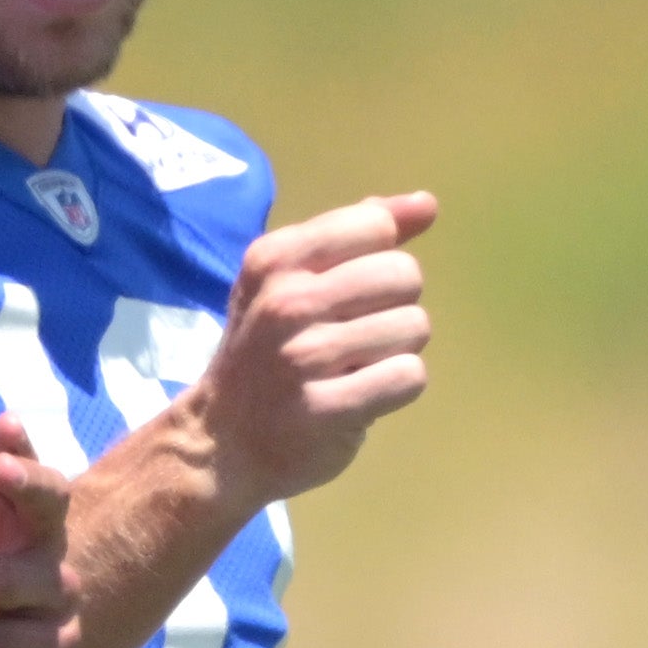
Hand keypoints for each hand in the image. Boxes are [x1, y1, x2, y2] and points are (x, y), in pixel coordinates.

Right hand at [189, 192, 435, 508]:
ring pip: (414, 327)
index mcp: (275, 259)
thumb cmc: (265, 352)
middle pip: (404, 275)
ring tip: (352, 369)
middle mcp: (284, 301)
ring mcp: (301, 357)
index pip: (375, 226)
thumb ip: (356, 234)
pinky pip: (408, 377)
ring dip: (395, 351)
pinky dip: (395, 389)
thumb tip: (426, 204)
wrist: (221, 442)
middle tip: (353, 337)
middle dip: (393, 307)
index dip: (377, 261)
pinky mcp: (324, 409)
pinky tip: (360, 397)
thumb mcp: (290, 279)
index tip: (345, 293)